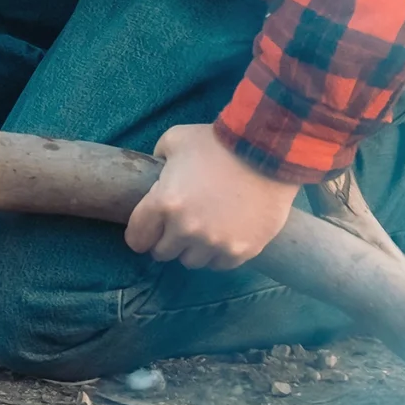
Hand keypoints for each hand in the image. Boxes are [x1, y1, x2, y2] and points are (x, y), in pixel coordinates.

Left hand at [124, 124, 299, 270]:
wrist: (268, 151)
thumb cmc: (218, 142)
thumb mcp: (176, 139)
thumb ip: (158, 157)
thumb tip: (157, 170)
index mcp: (164, 203)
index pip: (137, 239)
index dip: (141, 233)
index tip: (149, 229)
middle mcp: (186, 229)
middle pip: (163, 253)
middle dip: (167, 240)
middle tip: (179, 225)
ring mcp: (215, 243)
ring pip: (192, 262)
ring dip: (193, 249)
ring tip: (204, 230)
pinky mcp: (242, 250)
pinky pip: (220, 264)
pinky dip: (219, 253)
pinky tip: (224, 235)